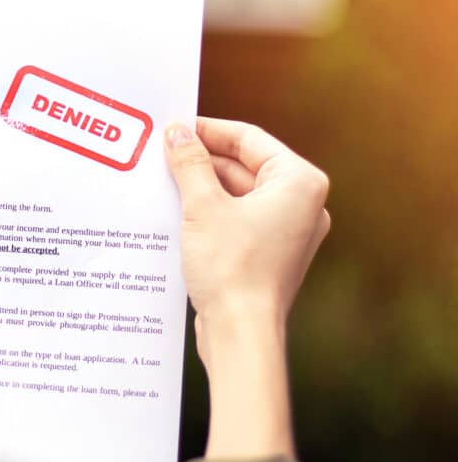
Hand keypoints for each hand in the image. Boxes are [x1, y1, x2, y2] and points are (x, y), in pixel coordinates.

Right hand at [164, 117, 330, 459]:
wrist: (241, 334)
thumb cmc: (232, 270)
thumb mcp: (202, 206)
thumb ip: (189, 163)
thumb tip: (177, 132)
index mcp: (299, 182)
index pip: (249, 138)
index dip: (207, 129)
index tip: (173, 127)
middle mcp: (301, 205)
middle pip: (243, 165)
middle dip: (200, 160)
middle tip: (160, 154)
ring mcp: (286, 232)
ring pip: (237, 194)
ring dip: (200, 188)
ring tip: (161, 183)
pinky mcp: (267, 255)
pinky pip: (235, 220)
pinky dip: (207, 213)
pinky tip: (174, 213)